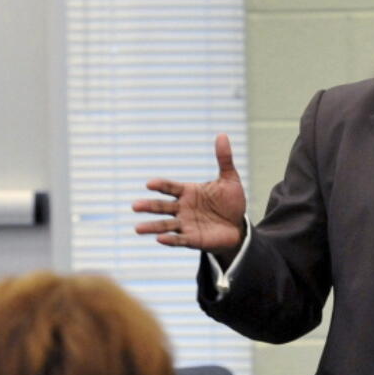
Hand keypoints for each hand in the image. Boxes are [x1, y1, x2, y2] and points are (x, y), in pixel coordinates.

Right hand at [132, 133, 247, 258]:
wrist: (238, 226)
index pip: (170, 187)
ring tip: (137, 228)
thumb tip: (222, 134)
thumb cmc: (231, 202)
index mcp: (188, 192)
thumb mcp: (229, 179)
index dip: (160, 185)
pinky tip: (159, 239)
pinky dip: (170, 240)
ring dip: (152, 227)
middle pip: (162, 207)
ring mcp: (186, 224)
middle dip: (148, 206)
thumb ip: (224, 159)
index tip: (150, 184)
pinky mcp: (192, 239)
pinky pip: (179, 240)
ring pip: (165, 225)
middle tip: (135, 206)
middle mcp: (183, 208)